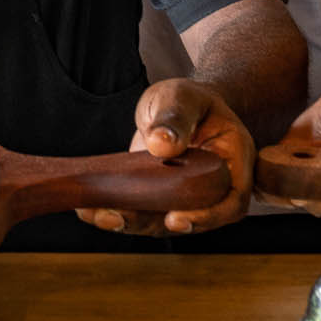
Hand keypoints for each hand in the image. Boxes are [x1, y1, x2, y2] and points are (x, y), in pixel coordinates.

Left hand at [78, 79, 252, 234]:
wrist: (180, 106)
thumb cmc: (190, 99)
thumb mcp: (184, 97)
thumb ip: (176, 117)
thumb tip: (162, 144)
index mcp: (233, 165)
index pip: (230, 202)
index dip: (205, 217)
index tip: (175, 220)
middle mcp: (211, 190)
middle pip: (189, 220)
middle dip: (149, 223)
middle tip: (115, 218)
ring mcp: (183, 199)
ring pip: (160, 222)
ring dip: (126, 222)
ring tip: (93, 213)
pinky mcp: (158, 200)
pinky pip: (141, 212)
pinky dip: (116, 211)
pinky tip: (87, 206)